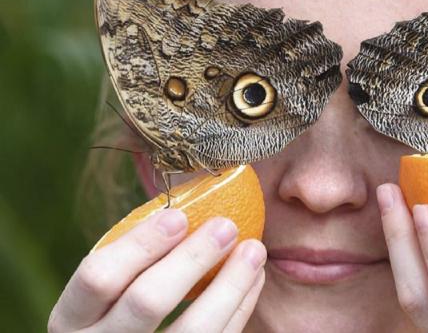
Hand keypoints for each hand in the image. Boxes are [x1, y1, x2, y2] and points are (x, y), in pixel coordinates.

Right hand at [48, 210, 265, 331]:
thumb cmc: (114, 317)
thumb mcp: (105, 296)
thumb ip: (131, 262)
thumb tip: (186, 207)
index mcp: (71, 319)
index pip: (98, 277)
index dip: (140, 244)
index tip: (179, 215)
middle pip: (147, 302)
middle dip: (193, 259)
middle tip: (226, 225)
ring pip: (193, 330)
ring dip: (230, 285)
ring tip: (254, 250)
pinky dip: (240, 308)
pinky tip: (253, 278)